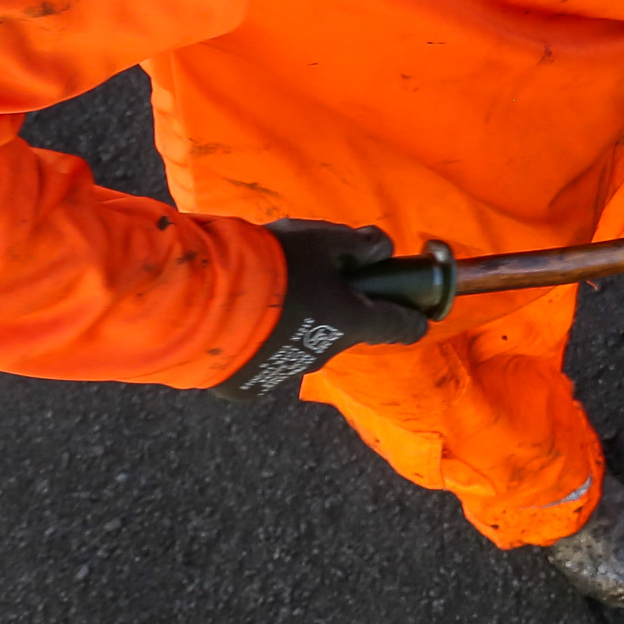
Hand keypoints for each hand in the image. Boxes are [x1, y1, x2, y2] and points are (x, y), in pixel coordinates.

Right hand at [210, 220, 433, 401]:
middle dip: (337, 305)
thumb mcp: (322, 239)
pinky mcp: (253, 384)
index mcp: (352, 321)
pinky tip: (240, 317)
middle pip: (344, 327)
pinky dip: (262, 340)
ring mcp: (290, 371)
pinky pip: (267, 358)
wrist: (205, 300)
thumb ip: (359, 244)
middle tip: (312, 276)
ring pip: (305, 342)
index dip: (412, 317)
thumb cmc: (273, 264)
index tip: (418, 314)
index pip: (401, 326)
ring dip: (297, 321)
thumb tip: (383, 248)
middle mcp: (327, 353)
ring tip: (266, 292)